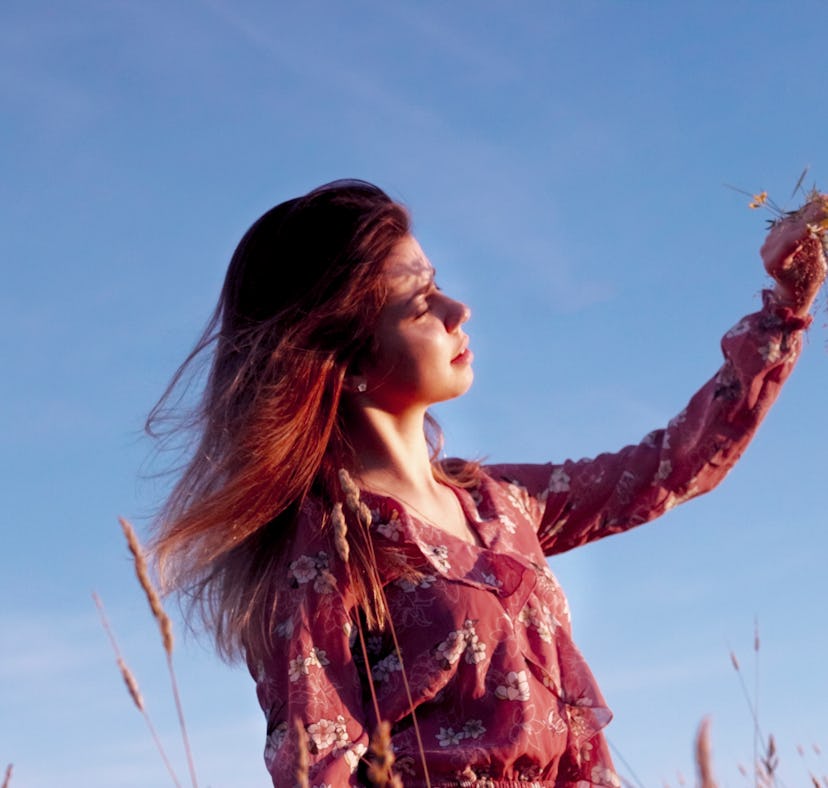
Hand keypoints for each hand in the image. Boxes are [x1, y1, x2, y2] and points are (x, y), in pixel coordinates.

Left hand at [760, 196, 827, 315]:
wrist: (791, 286)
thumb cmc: (806, 282)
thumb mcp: (815, 269)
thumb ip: (814, 249)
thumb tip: (815, 229)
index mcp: (774, 263)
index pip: (789, 241)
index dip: (808, 226)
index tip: (824, 212)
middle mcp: (767, 249)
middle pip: (791, 228)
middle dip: (813, 216)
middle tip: (827, 201)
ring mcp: (770, 240)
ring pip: (793, 221)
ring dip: (812, 211)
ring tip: (826, 201)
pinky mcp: (776, 232)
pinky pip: (793, 219)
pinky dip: (808, 212)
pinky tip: (821, 202)